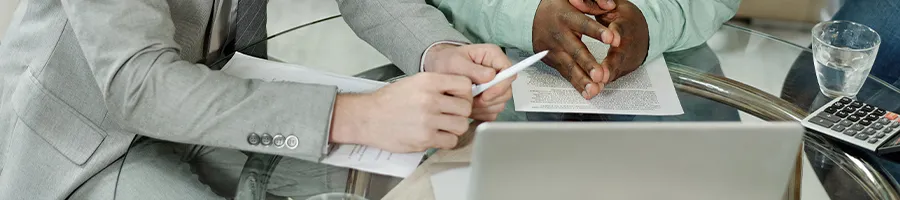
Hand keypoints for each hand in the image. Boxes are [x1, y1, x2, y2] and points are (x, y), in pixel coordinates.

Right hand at [330, 73, 472, 152]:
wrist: (367, 118)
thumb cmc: (388, 102)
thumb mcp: (414, 82)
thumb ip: (438, 85)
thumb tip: (462, 93)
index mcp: (428, 81)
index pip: (465, 84)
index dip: (465, 94)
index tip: (459, 99)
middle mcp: (429, 99)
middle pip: (466, 107)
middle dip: (461, 113)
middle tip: (451, 115)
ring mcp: (427, 120)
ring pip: (462, 126)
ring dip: (455, 128)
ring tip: (443, 126)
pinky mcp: (424, 138)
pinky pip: (451, 141)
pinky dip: (446, 140)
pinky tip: (436, 135)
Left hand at [423, 44, 513, 120]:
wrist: (438, 71)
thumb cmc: (446, 62)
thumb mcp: (455, 62)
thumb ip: (473, 69)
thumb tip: (490, 76)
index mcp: (493, 56)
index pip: (509, 71)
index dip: (500, 86)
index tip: (485, 95)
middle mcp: (497, 71)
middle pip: (506, 92)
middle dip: (490, 100)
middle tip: (472, 100)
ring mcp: (495, 87)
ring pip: (500, 104)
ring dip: (483, 108)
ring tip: (466, 102)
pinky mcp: (490, 99)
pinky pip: (492, 113)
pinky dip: (480, 114)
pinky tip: (468, 107)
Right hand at [532, 0, 619, 98]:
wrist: (530, 17)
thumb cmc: (556, 6)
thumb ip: (592, 1)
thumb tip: (610, 5)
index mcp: (566, 16)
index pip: (584, 24)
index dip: (598, 32)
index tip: (612, 38)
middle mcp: (559, 34)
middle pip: (576, 51)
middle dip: (588, 64)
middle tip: (600, 74)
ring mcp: (554, 50)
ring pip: (570, 66)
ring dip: (583, 79)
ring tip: (595, 89)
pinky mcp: (552, 60)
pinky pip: (566, 74)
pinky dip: (577, 84)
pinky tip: (587, 92)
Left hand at [570, 0, 649, 83]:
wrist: (645, 32)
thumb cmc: (624, 17)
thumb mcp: (614, 6)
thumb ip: (595, 3)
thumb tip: (577, 2)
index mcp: (625, 24)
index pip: (621, 29)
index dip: (617, 34)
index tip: (614, 40)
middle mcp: (627, 44)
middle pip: (619, 56)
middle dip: (609, 66)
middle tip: (600, 75)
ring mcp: (626, 58)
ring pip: (614, 70)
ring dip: (603, 80)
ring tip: (593, 89)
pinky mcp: (622, 68)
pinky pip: (610, 77)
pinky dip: (601, 84)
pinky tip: (591, 92)